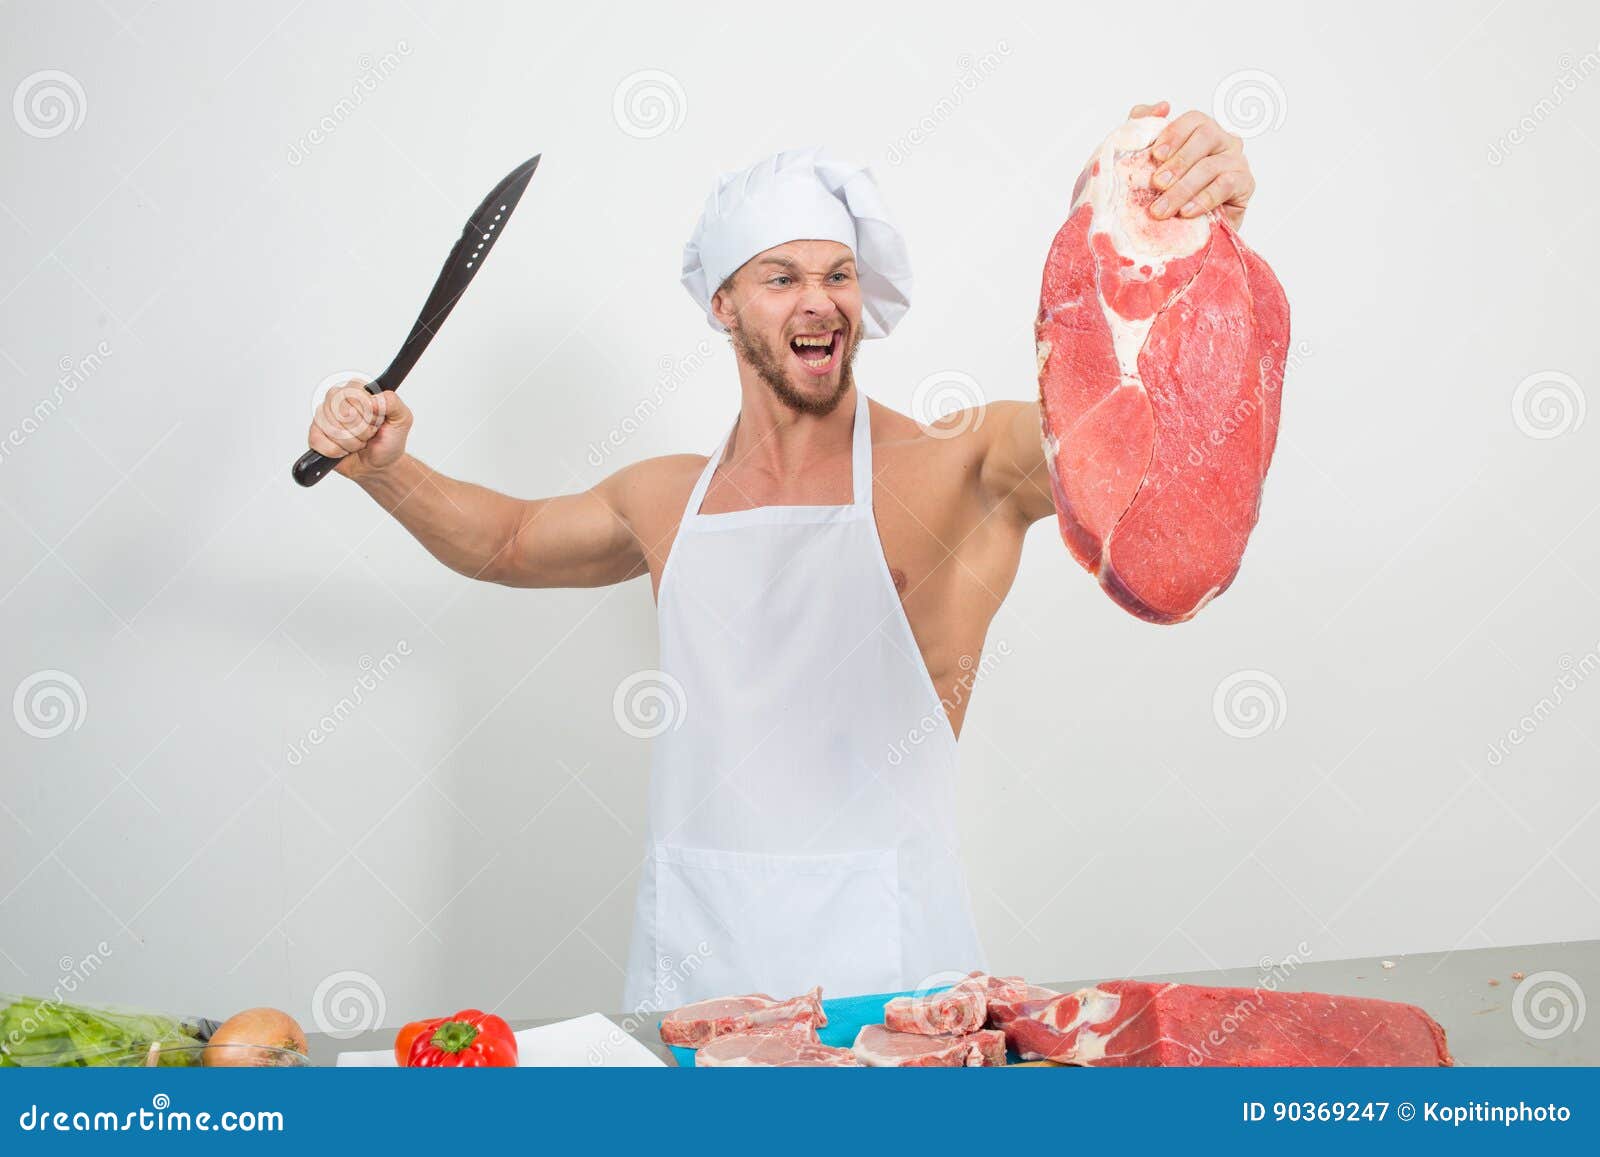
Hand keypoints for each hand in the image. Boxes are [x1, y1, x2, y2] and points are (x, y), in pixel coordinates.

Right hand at [307, 379, 412, 477]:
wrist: (380, 464)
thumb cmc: (389, 440)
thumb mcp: (402, 419)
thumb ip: (393, 402)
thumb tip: (373, 399)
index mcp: (357, 390)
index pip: (353, 393)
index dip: (367, 413)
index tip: (376, 421)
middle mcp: (337, 399)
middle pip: (341, 411)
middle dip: (361, 430)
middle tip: (368, 434)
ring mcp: (323, 416)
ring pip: (331, 428)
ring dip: (351, 442)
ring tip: (359, 442)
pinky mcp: (315, 434)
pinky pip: (319, 441)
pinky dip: (336, 451)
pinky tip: (345, 450)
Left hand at [1128, 100, 1254, 230]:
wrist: (1184, 230)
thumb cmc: (1165, 191)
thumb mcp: (1146, 159)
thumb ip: (1146, 127)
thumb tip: (1162, 106)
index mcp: (1201, 131)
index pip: (1194, 119)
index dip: (1174, 134)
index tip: (1155, 155)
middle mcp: (1223, 141)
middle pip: (1206, 137)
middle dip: (1178, 162)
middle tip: (1157, 183)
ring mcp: (1236, 161)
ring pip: (1212, 166)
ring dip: (1183, 188)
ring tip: (1162, 209)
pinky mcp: (1245, 184)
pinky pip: (1226, 186)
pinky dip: (1203, 199)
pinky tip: (1186, 212)